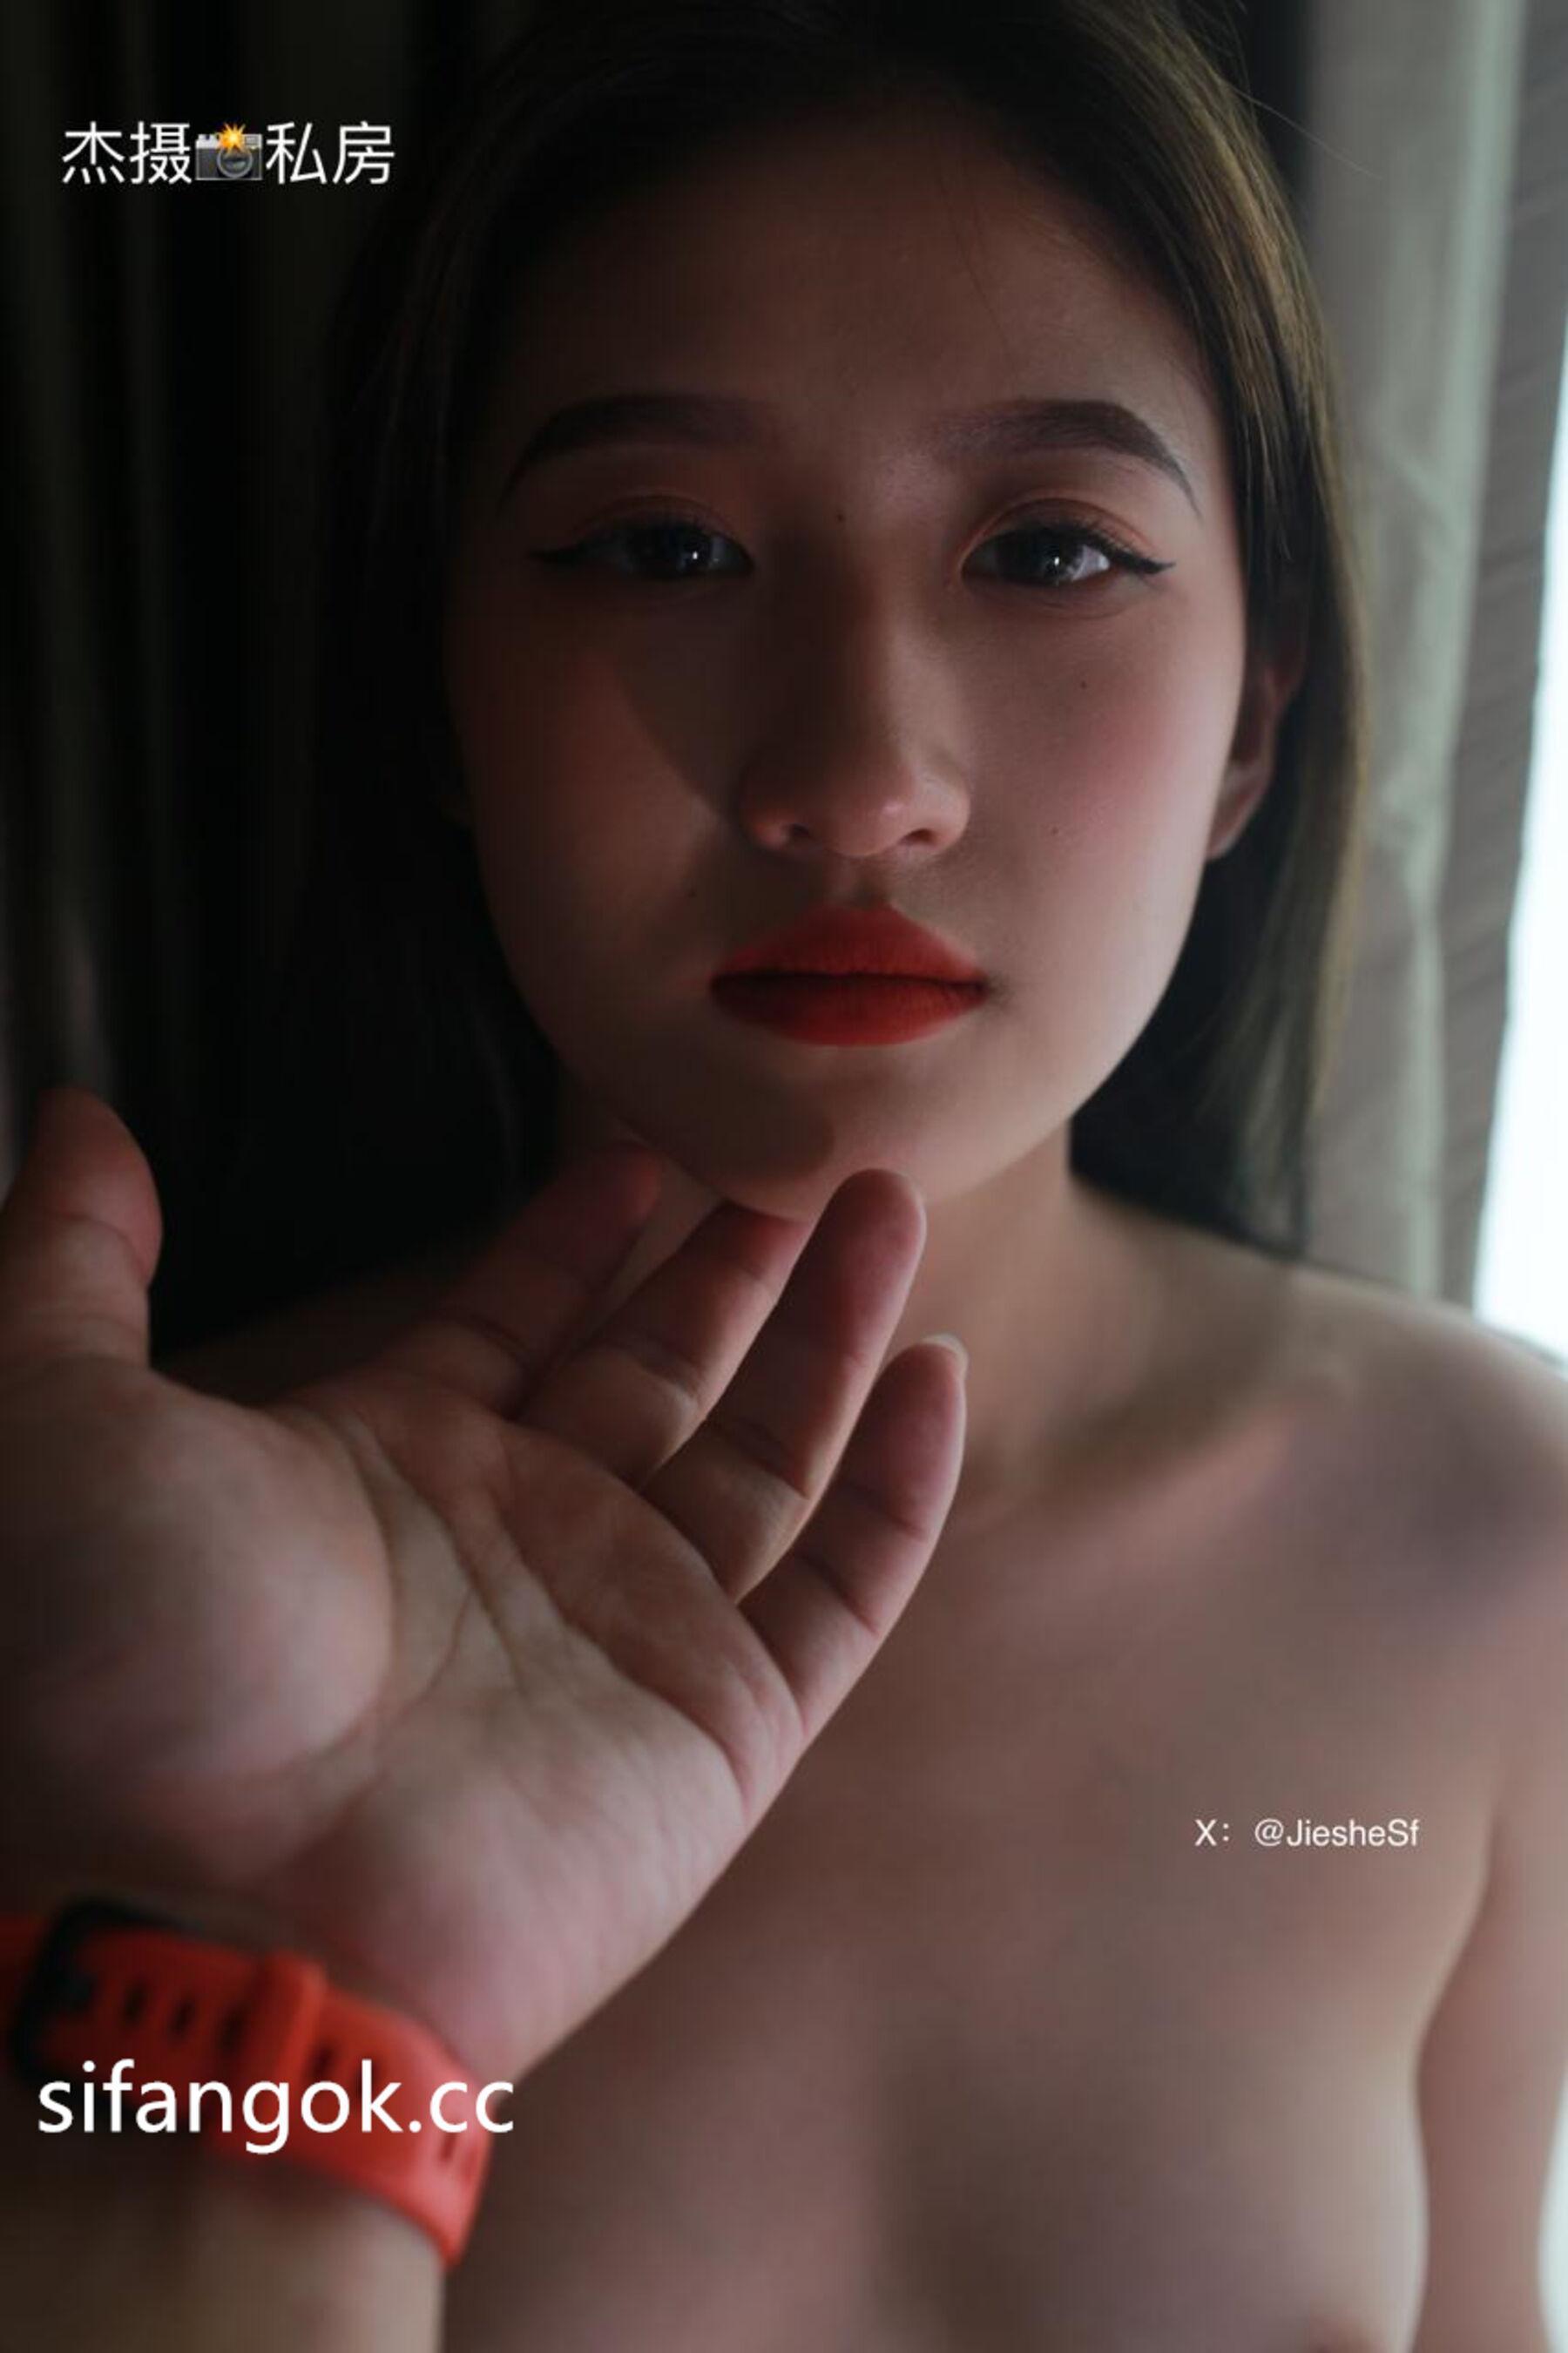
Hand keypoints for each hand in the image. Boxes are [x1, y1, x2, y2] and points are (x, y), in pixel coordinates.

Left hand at [0, 1086, 965, 2084]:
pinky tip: (938, 1374)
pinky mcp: (719, 1725)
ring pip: (768, 1446)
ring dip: (834, 1326)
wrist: (221, 1922)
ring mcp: (628, 1629)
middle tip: (803, 1156)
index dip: (568, 1232)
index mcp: (384, 1463)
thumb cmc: (123, 1669)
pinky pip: (840, 1584)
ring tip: (887, 1202)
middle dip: (729, 1260)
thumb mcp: (48, 1421)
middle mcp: (519, 1536)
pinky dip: (900, 1484)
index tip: (632, 1145)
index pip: (507, 1317)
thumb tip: (83, 1123)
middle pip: (658, 1364)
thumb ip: (70, 1265)